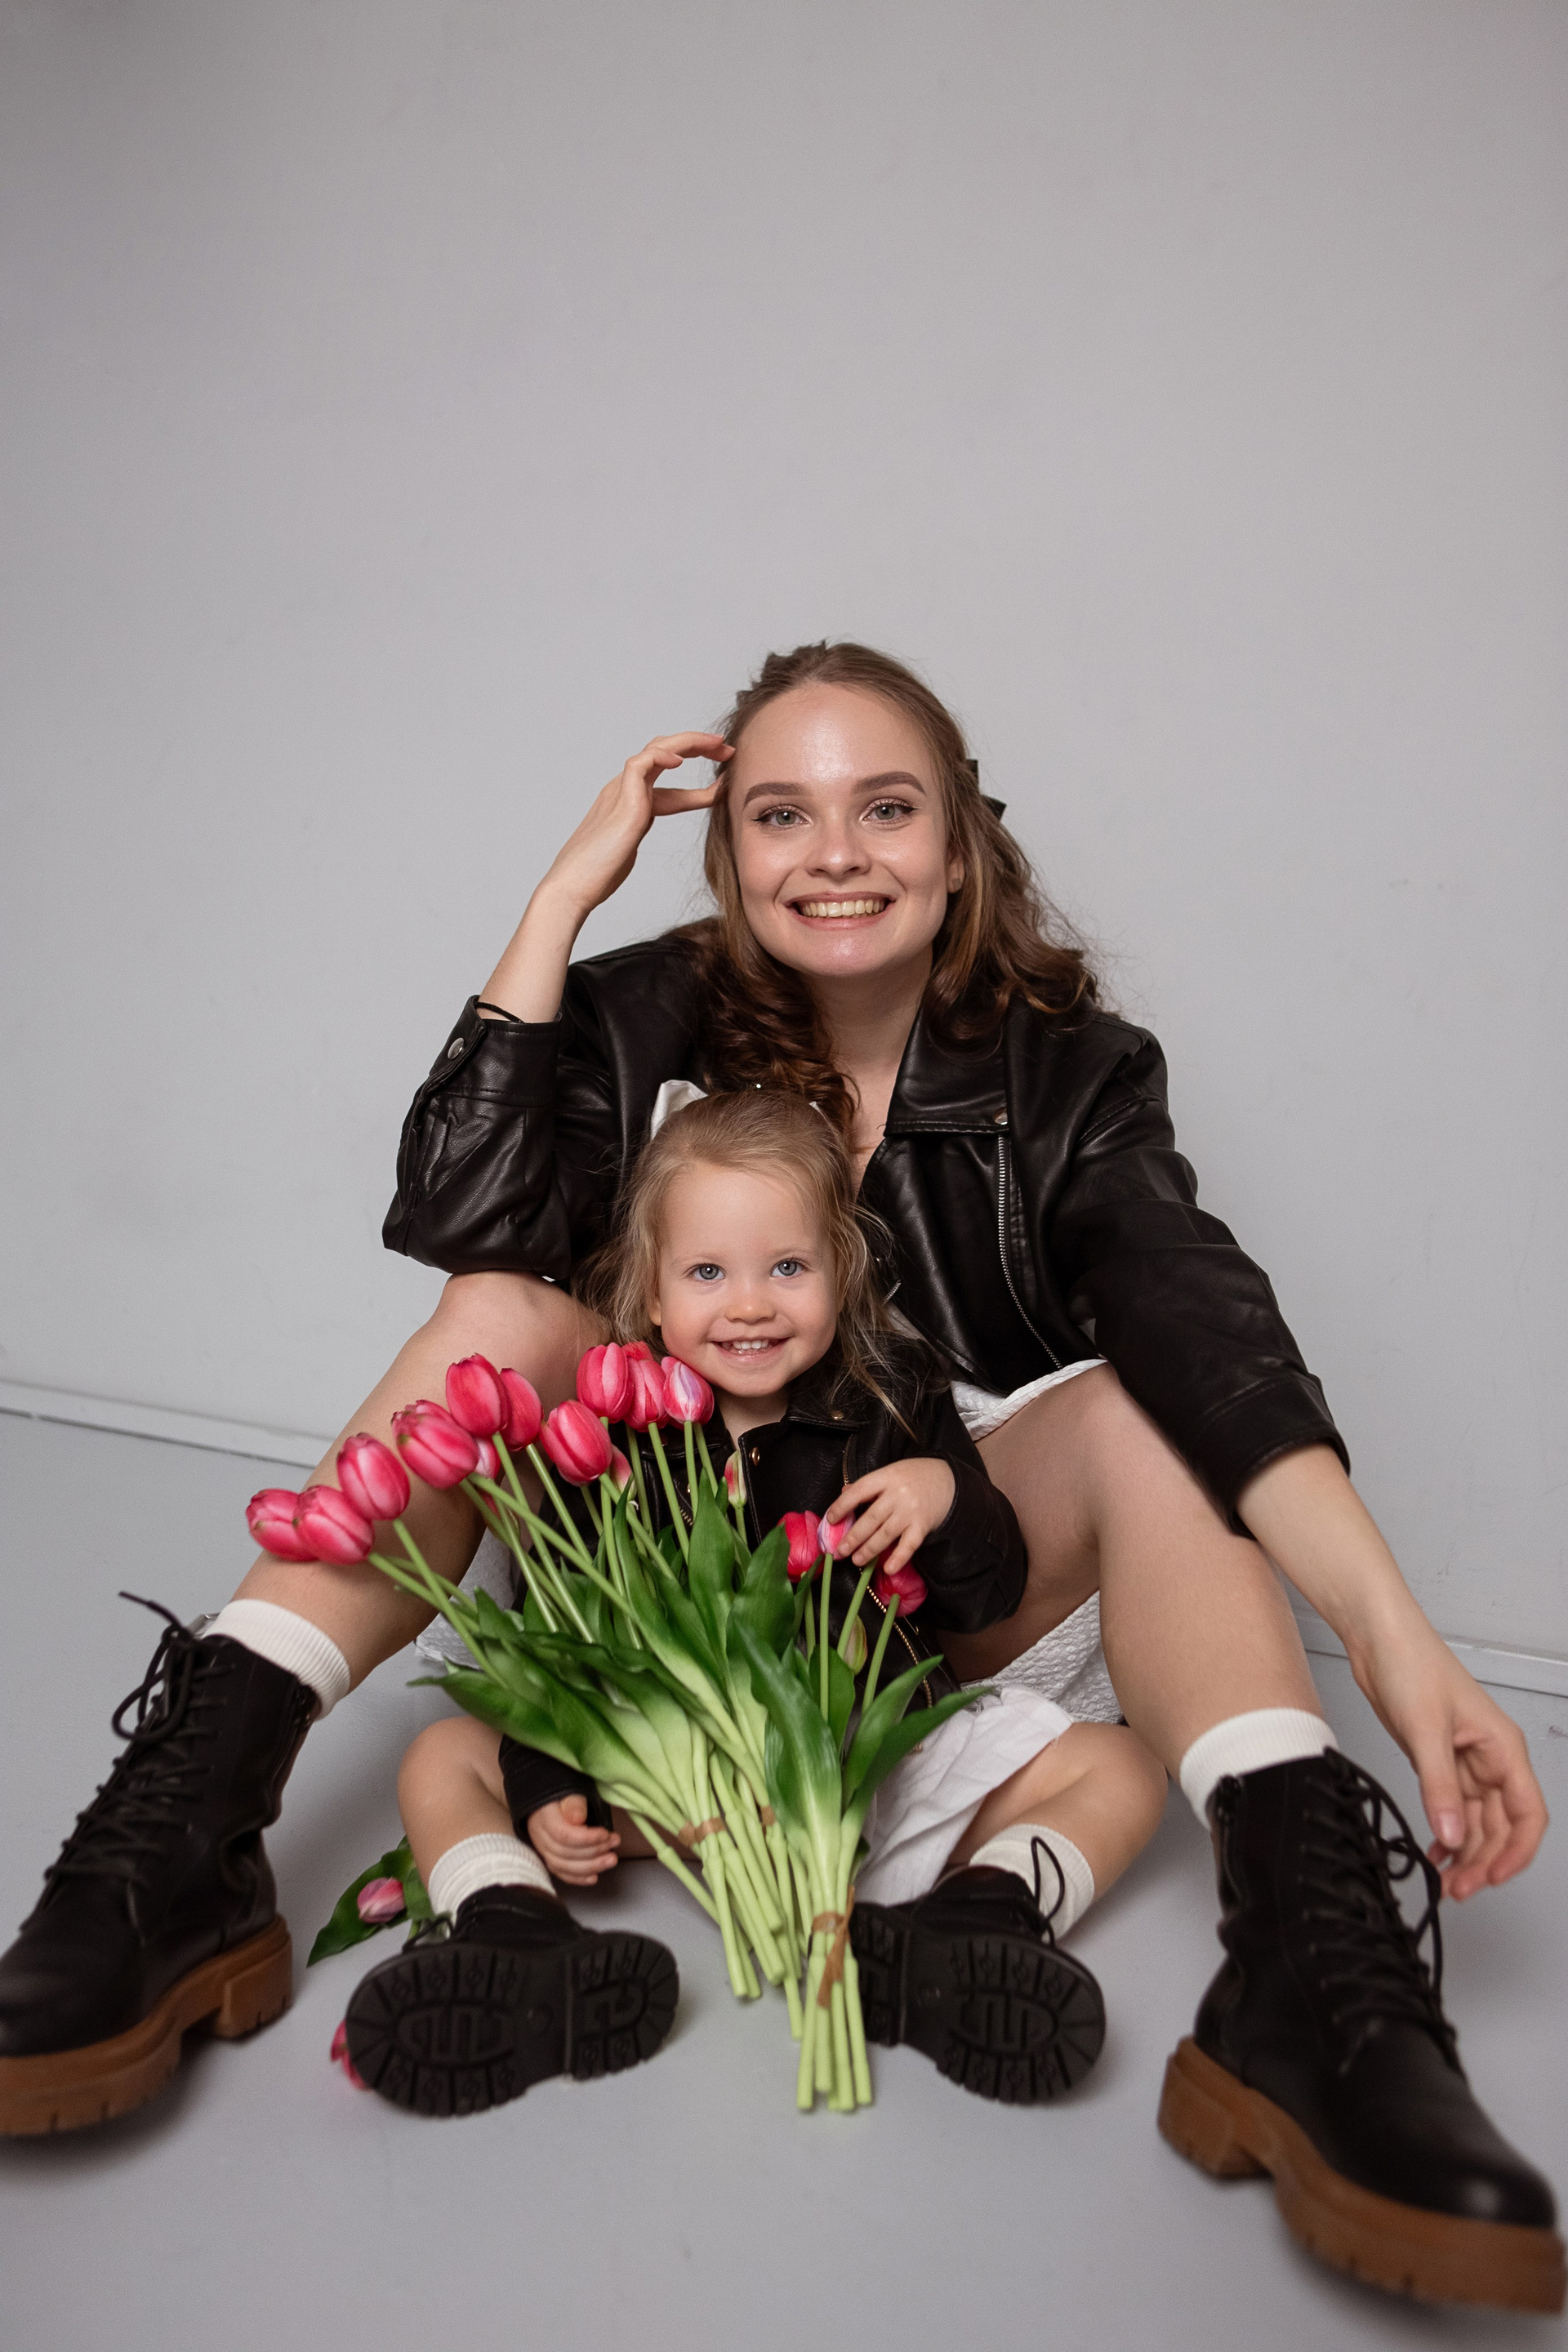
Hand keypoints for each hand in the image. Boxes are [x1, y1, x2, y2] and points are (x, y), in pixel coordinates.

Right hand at [528, 1794, 620, 1886]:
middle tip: (614, 1843)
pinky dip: (578, 1878)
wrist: (549, 1803)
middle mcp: (540, 1837)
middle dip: (594, 1851)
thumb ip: (574, 1804)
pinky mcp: (549, 1859)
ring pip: (563, 1866)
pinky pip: (561, 1874)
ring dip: (590, 1866)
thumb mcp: (570, 1792)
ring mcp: (543, 1850)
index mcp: (544, 1818)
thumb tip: (578, 1819)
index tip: (605, 1834)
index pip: (563, 1835)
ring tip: (611, 1860)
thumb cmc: (563, 1796)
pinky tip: (594, 1877)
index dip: (587, 1839)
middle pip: (565, 1853)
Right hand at [538, 731, 731, 923]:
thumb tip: (640, 833)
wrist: (573, 887)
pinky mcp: (621, 800)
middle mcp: (624, 788)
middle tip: (728, 750)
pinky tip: (681, 762)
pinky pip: (640, 763)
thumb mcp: (629, 847)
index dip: (697, 778)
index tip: (726, 781)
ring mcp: (620, 791)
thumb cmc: (597, 874)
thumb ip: (637, 832)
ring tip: (718, 746)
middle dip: (698, 747)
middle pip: (663, 752)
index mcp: (628, 799)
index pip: (665, 776)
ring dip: (690, 743)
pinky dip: (662, 756)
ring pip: (655, 748)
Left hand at [824, 1457, 955, 1574]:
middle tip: (839, 1551)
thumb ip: (868, 1485)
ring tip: (856, 1560)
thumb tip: (843, 1494)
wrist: (947, 1479)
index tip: (831, 1519)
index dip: (842, 1505)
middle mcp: (897, 1494)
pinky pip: (909, 1544)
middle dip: (853, 1536)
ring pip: (886, 1533)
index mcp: (886, 1477)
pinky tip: (887, 1569)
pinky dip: (899, 1558)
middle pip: (871, 1518)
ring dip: (869, 1549)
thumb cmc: (912, 1477)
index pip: (859, 1491)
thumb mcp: (889, 1473)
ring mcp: (911, 1511)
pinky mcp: (923, 1526)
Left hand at [1348, 1614, 1547, 1899]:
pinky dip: (1445, 1833)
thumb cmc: (1412, 1663)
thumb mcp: (1426, 1729)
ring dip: (1463, 1853)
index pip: (1527, 1813)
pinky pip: (1451, 1809)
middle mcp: (1490, 1759)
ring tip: (1442, 1881)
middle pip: (1501, 1826)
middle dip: (1483, 1861)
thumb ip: (1440, 1786)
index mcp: (1503, 1748)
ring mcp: (1464, 1762)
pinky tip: (1432, 1852)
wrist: (1377, 1637)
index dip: (1516, 1852)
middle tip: (1456, 1889)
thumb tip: (1451, 1834)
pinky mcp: (1438, 1762)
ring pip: (1475, 1822)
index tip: (1491, 1877)